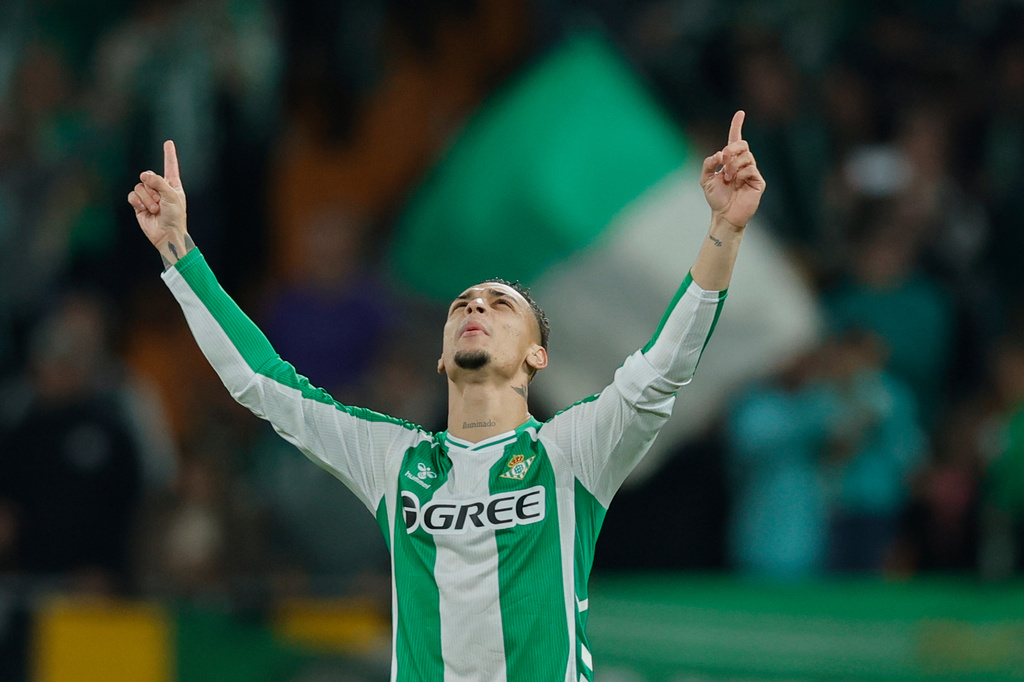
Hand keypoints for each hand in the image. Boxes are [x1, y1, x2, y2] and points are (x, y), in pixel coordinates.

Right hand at [127, 141, 188, 260]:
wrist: (166, 234)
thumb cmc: (175, 217)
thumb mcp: (171, 196)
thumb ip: (158, 182)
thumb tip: (143, 176)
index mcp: (172, 185)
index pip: (170, 166)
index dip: (169, 154)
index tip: (168, 142)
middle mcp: (160, 188)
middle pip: (149, 176)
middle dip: (152, 188)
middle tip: (160, 202)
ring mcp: (149, 196)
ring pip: (140, 186)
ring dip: (147, 199)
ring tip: (155, 209)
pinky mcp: (139, 204)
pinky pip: (132, 195)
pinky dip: (138, 202)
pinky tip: (145, 210)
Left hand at [700, 111, 765, 229]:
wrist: (724, 215)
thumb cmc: (717, 198)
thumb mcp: (705, 179)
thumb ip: (708, 164)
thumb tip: (719, 153)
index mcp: (731, 161)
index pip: (735, 140)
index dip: (737, 126)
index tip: (740, 113)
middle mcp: (743, 164)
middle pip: (742, 144)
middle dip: (731, 150)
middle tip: (723, 161)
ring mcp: (751, 172)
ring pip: (746, 156)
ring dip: (733, 166)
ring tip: (728, 179)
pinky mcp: (758, 181)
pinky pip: (750, 168)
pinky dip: (741, 174)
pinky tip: (737, 183)